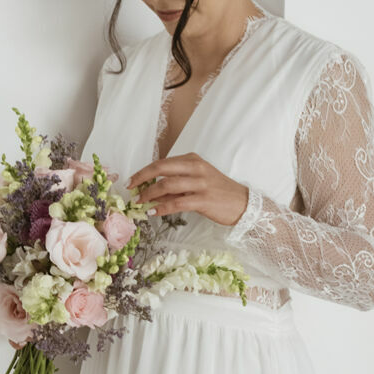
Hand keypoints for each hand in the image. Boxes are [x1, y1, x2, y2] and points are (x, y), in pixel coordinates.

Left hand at [126, 152, 249, 225]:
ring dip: (149, 194)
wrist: (243, 204)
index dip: (144, 171)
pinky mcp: (204, 200)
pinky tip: (153, 212)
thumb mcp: (197, 182)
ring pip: (167, 185)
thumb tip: (152, 191)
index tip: (132, 181)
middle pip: (161, 169)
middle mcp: (196, 168)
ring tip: (139, 202)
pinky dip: (162, 208)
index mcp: (193, 160)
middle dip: (142, 178)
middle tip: (130, 188)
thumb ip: (176, 185)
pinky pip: (177, 202)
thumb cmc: (218, 193)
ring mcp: (201, 183)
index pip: (163, 163)